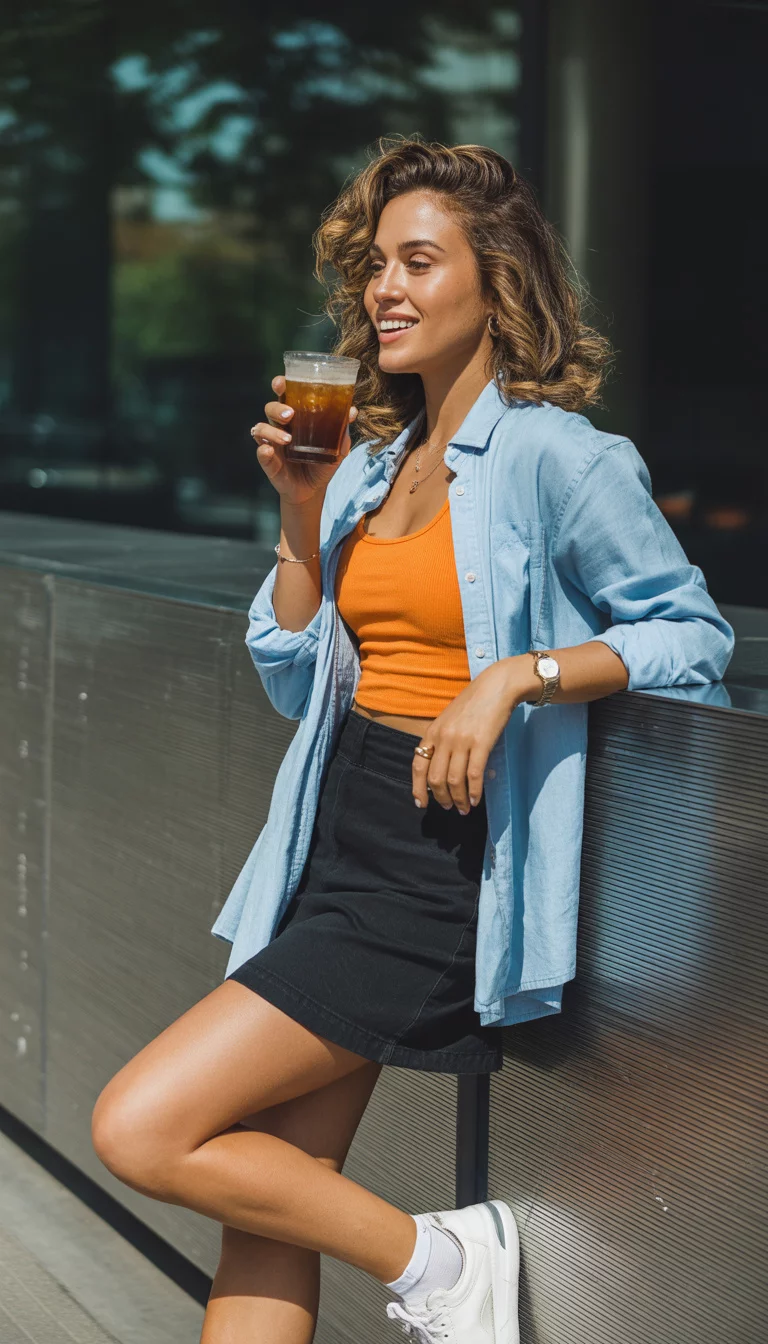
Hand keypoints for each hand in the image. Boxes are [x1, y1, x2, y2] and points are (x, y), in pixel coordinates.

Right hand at [251, 374, 357, 506]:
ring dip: (273, 431)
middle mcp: (281, 426)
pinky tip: (268, 450)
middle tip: (290, 414)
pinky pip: (260, 452)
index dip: (280, 385)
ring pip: (262, 428)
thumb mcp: (336, 446)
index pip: (284, 396)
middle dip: (277, 407)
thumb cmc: (322, 461)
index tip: (282, 382)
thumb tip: (352, 411)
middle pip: (271, 408)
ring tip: (288, 440)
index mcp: (295, 417)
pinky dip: (263, 451)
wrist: (313, 489)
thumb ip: (342, 429)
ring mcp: (272, 443)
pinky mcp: (268, 461)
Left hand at [411, 659, 523, 811]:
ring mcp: (462, 741)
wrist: (496, 686)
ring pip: (454, 780)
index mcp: (433, 732)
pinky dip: (474, 792)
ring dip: (459, 799)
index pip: (418, 765)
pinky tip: (476, 800)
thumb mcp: (448, 719)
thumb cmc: (474, 703)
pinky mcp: (481, 743)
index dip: (418, 787)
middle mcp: (444, 738)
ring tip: (464, 809)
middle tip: (449, 807)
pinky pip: (474, 775)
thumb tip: (440, 768)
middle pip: (435, 778)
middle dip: (441, 798)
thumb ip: (442, 740)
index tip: (421, 803)